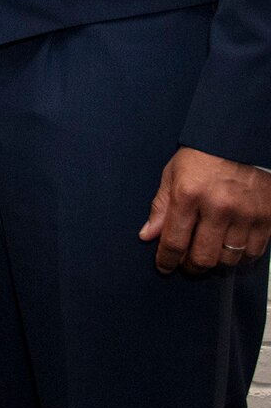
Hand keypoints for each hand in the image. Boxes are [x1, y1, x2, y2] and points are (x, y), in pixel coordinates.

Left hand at [139, 146, 270, 274]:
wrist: (241, 141)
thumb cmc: (203, 156)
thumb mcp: (172, 174)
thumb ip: (161, 207)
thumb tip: (148, 235)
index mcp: (188, 195)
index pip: (174, 241)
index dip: (166, 260)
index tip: (164, 266)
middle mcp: (218, 207)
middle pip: (203, 257)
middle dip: (191, 267)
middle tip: (186, 264)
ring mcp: (246, 214)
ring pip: (229, 259)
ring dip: (216, 263)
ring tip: (209, 254)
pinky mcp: (268, 218)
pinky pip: (254, 252)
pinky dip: (241, 257)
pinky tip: (231, 249)